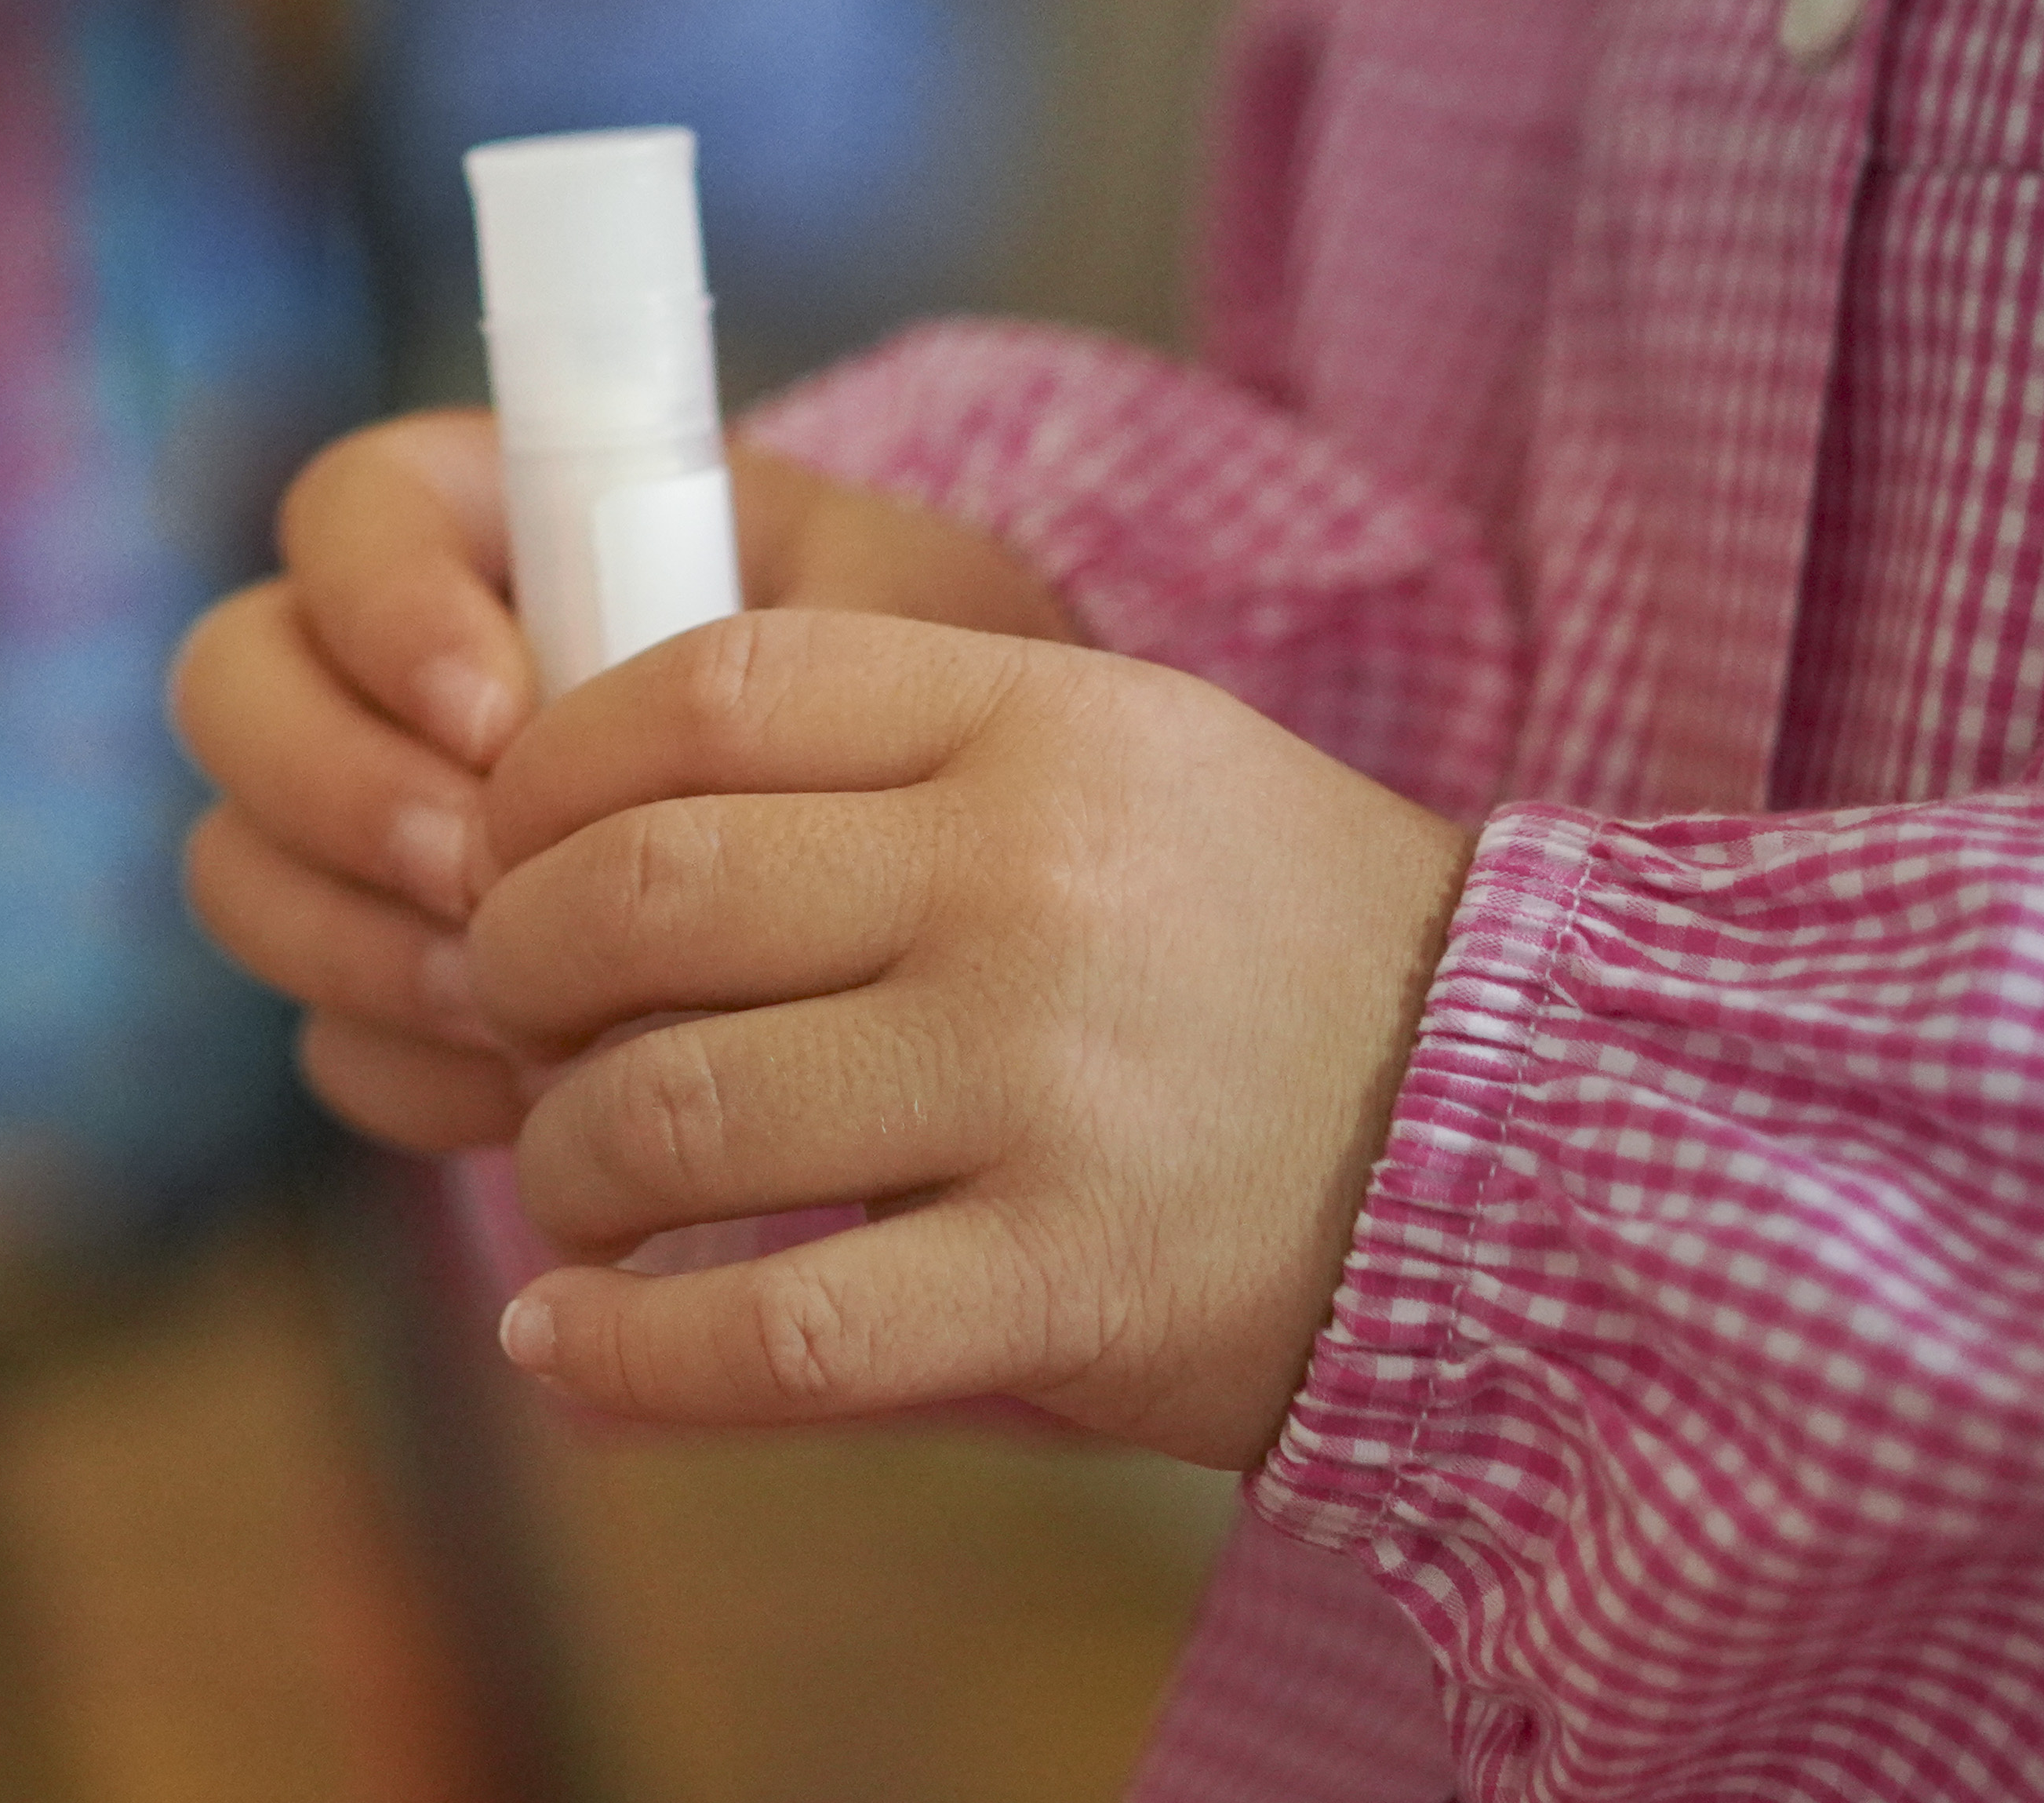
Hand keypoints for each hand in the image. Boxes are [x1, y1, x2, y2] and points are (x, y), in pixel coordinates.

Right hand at [171, 414, 1074, 1156]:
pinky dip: (414, 1071)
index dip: (382, 607)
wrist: (1002, 896)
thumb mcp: (899, 609)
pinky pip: (323, 1038)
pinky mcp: (396, 990)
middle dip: (340, 793)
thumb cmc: (957, 704)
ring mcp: (369, 836)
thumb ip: (753, 625)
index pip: (344, 512)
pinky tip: (533, 1097)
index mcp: (497, 525)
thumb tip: (579, 729)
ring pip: (241, 869)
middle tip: (483, 877)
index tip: (500, 710)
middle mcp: (388, 671)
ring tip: (521, 1011)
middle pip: (228, 687)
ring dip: (362, 944)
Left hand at [467, 609, 1469, 1467]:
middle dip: (517, 967)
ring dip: (559, 1163)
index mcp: (1035, 723)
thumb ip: (879, 759)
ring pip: (673, 1113)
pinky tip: (562, 1348)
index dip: (548, 770)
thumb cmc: (1262, 940)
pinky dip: (627, 1356)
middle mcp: (1028, 885)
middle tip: (514, 1020)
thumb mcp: (1110, 761)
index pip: (703, 688)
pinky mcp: (1072, 1284)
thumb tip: (578, 816)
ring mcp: (1048, 1088)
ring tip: (569, 1189)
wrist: (1533, 1135)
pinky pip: (779, 1332)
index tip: (510, 845)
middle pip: (645, 894)